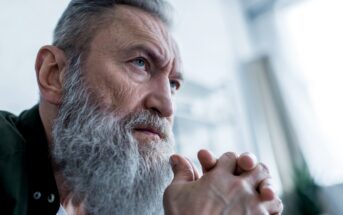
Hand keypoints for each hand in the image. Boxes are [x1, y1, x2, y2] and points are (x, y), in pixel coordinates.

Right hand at [163, 151, 282, 214]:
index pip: (230, 157)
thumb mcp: (175, 192)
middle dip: (253, 169)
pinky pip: (276, 210)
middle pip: (258, 168)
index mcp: (218, 177)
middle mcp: (239, 187)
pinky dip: (271, 209)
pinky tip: (263, 211)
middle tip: (247, 176)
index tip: (221, 168)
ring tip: (260, 195)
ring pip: (270, 188)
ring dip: (265, 189)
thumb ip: (181, 172)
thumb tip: (176, 156)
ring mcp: (252, 205)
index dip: (227, 159)